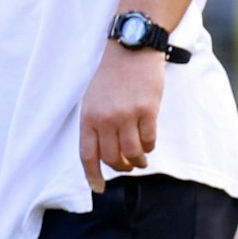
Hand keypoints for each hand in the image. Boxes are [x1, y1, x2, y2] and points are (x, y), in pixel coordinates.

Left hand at [79, 45, 165, 192]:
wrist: (132, 49)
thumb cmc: (111, 75)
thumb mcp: (92, 99)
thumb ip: (95, 124)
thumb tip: (102, 153)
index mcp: (88, 116)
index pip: (88, 155)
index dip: (92, 175)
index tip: (99, 188)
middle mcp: (106, 118)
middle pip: (113, 158)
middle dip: (121, 167)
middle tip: (128, 166)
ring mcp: (127, 115)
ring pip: (133, 153)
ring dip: (138, 161)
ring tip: (141, 160)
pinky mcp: (147, 110)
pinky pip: (149, 140)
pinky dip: (149, 146)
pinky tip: (148, 143)